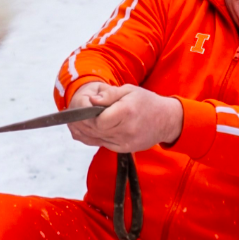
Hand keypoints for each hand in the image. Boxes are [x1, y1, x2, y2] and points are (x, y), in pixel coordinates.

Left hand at [67, 81, 182, 151]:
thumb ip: (108, 95)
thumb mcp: (129, 90)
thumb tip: (91, 100)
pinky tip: (87, 130)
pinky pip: (102, 144)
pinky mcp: (123, 149)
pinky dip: (93, 137)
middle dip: (82, 123)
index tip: (83, 109)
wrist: (166, 120)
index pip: (98, 119)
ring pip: (96, 139)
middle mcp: (126, 130)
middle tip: (72, 116)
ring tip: (75, 122)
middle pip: (95, 130)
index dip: (88, 115)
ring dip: (85, 131)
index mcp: (126, 112)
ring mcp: (125, 142)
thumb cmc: (147, 102)